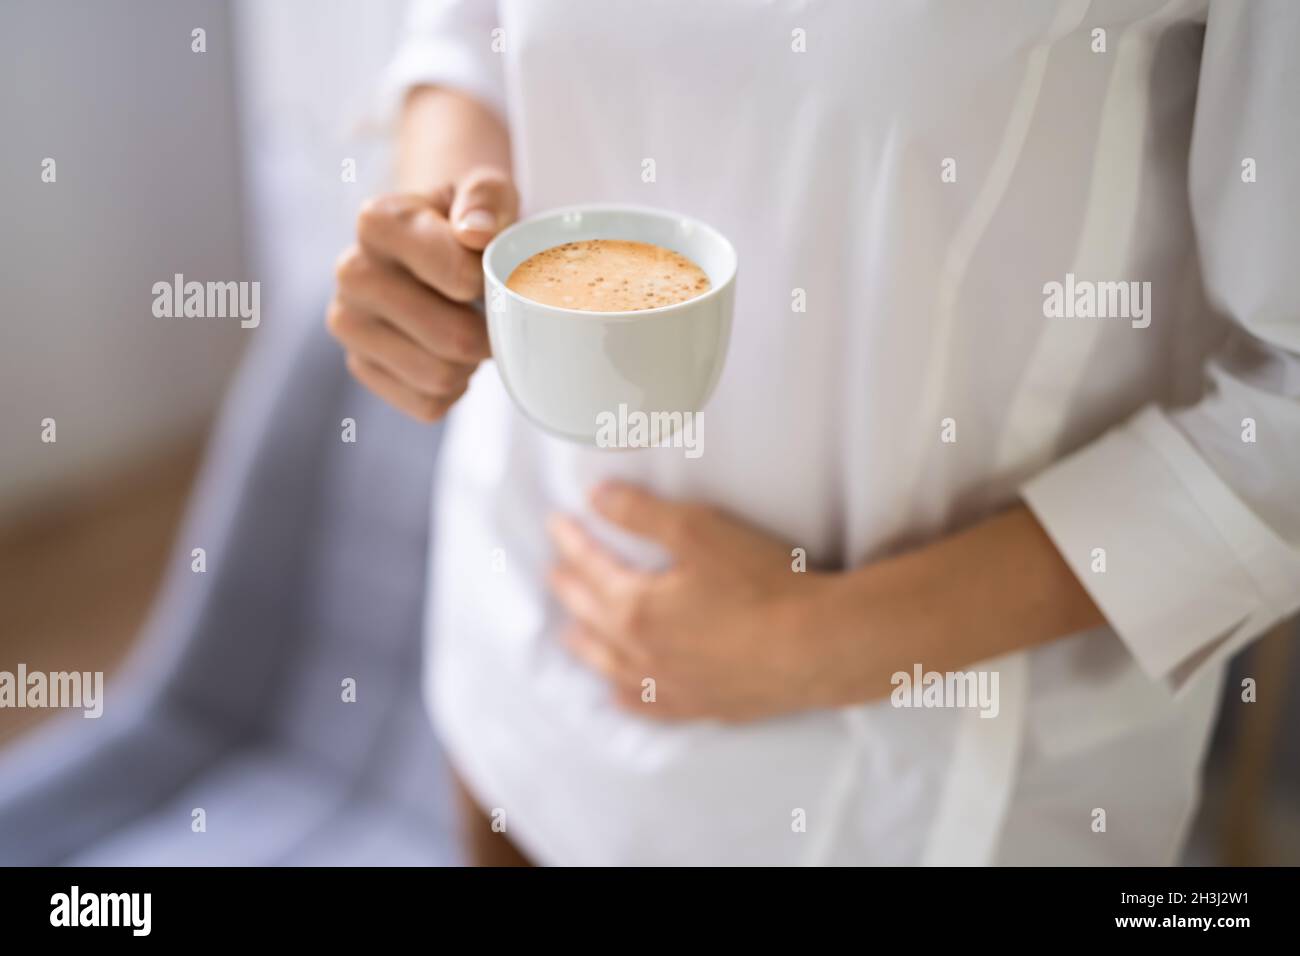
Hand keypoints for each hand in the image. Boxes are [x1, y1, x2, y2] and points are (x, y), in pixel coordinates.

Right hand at [327, 166, 518, 421]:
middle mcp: (352, 272)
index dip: (492, 283)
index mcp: (378, 221)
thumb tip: (476, 233)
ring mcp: (349, 324)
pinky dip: (453, 389)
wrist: (431, 243)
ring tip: (466, 329)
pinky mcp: (360, 366)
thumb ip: (487, 197)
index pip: (461, 277)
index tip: (487, 268)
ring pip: (439, 377)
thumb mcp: (486, 191)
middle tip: (490, 313)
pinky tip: (447, 354)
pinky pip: (428, 404)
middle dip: (486, 334)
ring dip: (469, 364)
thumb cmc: (466, 218)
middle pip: (452, 339)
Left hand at [546, 482, 850, 721]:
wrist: (816, 646)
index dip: (572, 541)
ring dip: (586, 645)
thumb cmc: (761, 584)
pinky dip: (624, 695)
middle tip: (555, 574)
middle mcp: (642, 653)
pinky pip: (646, 705)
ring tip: (570, 633)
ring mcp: (670, 686)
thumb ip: (641, 513)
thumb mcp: (697, 530)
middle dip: (569, 591)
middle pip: (591, 618)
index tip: (556, 523)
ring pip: (610, 666)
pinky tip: (619, 693)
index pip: (590, 568)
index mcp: (634, 608)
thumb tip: (597, 498)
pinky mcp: (701, 706)